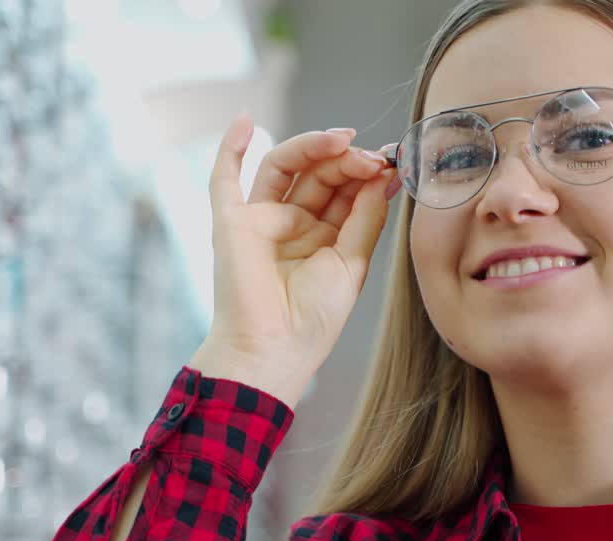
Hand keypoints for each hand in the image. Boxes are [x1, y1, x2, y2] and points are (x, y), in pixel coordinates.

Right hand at [191, 113, 399, 405]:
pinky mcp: (230, 222)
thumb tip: (383, 174)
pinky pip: (224, 178)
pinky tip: (246, 120)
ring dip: (311, 146)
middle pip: (318, 174)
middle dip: (344, 159)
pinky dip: (232, 147)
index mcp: (323, 238)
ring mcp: (260, 220)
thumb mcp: (352, 263)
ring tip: (339, 140)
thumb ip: (365, 217)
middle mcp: (292, 224)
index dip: (364, 171)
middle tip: (367, 155)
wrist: (274, 349)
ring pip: (284, 167)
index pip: (344, 190)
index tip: (388, 161)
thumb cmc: (314, 319)